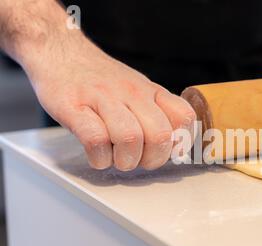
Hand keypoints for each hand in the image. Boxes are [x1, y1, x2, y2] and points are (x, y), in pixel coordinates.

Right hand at [27, 36, 195, 170]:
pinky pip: (96, 140)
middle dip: (152, 160)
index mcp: (151, 92)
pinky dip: (100, 158)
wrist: (60, 53)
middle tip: (139, 160)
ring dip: (126, 160)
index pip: (184, 117)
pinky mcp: (75, 108)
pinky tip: (97, 155)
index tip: (167, 151)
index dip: (180, 142)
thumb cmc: (101, 80)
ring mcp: (103, 99)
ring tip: (117, 159)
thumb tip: (175, 144)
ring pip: (130, 138)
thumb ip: (157, 113)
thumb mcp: (138, 89)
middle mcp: (132, 93)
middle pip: (159, 134)